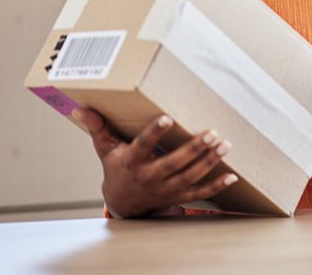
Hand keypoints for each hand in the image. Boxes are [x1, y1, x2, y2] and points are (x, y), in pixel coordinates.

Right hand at [72, 107, 237, 217]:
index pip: (143, 146)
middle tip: (211, 133)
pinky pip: (199, 194)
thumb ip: (97, 128)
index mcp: (132, 162)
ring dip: (209, 162)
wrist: (124, 203)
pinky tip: (232, 175)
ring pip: (189, 177)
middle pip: (173, 164)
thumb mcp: (105, 149)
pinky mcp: (178, 197)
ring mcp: (166, 189)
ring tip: (225, 145)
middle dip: (193, 149)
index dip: (154, 134)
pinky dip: (216, 186)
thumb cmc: (117, 168)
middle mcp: (150, 177)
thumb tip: (79, 107)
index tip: (167, 118)